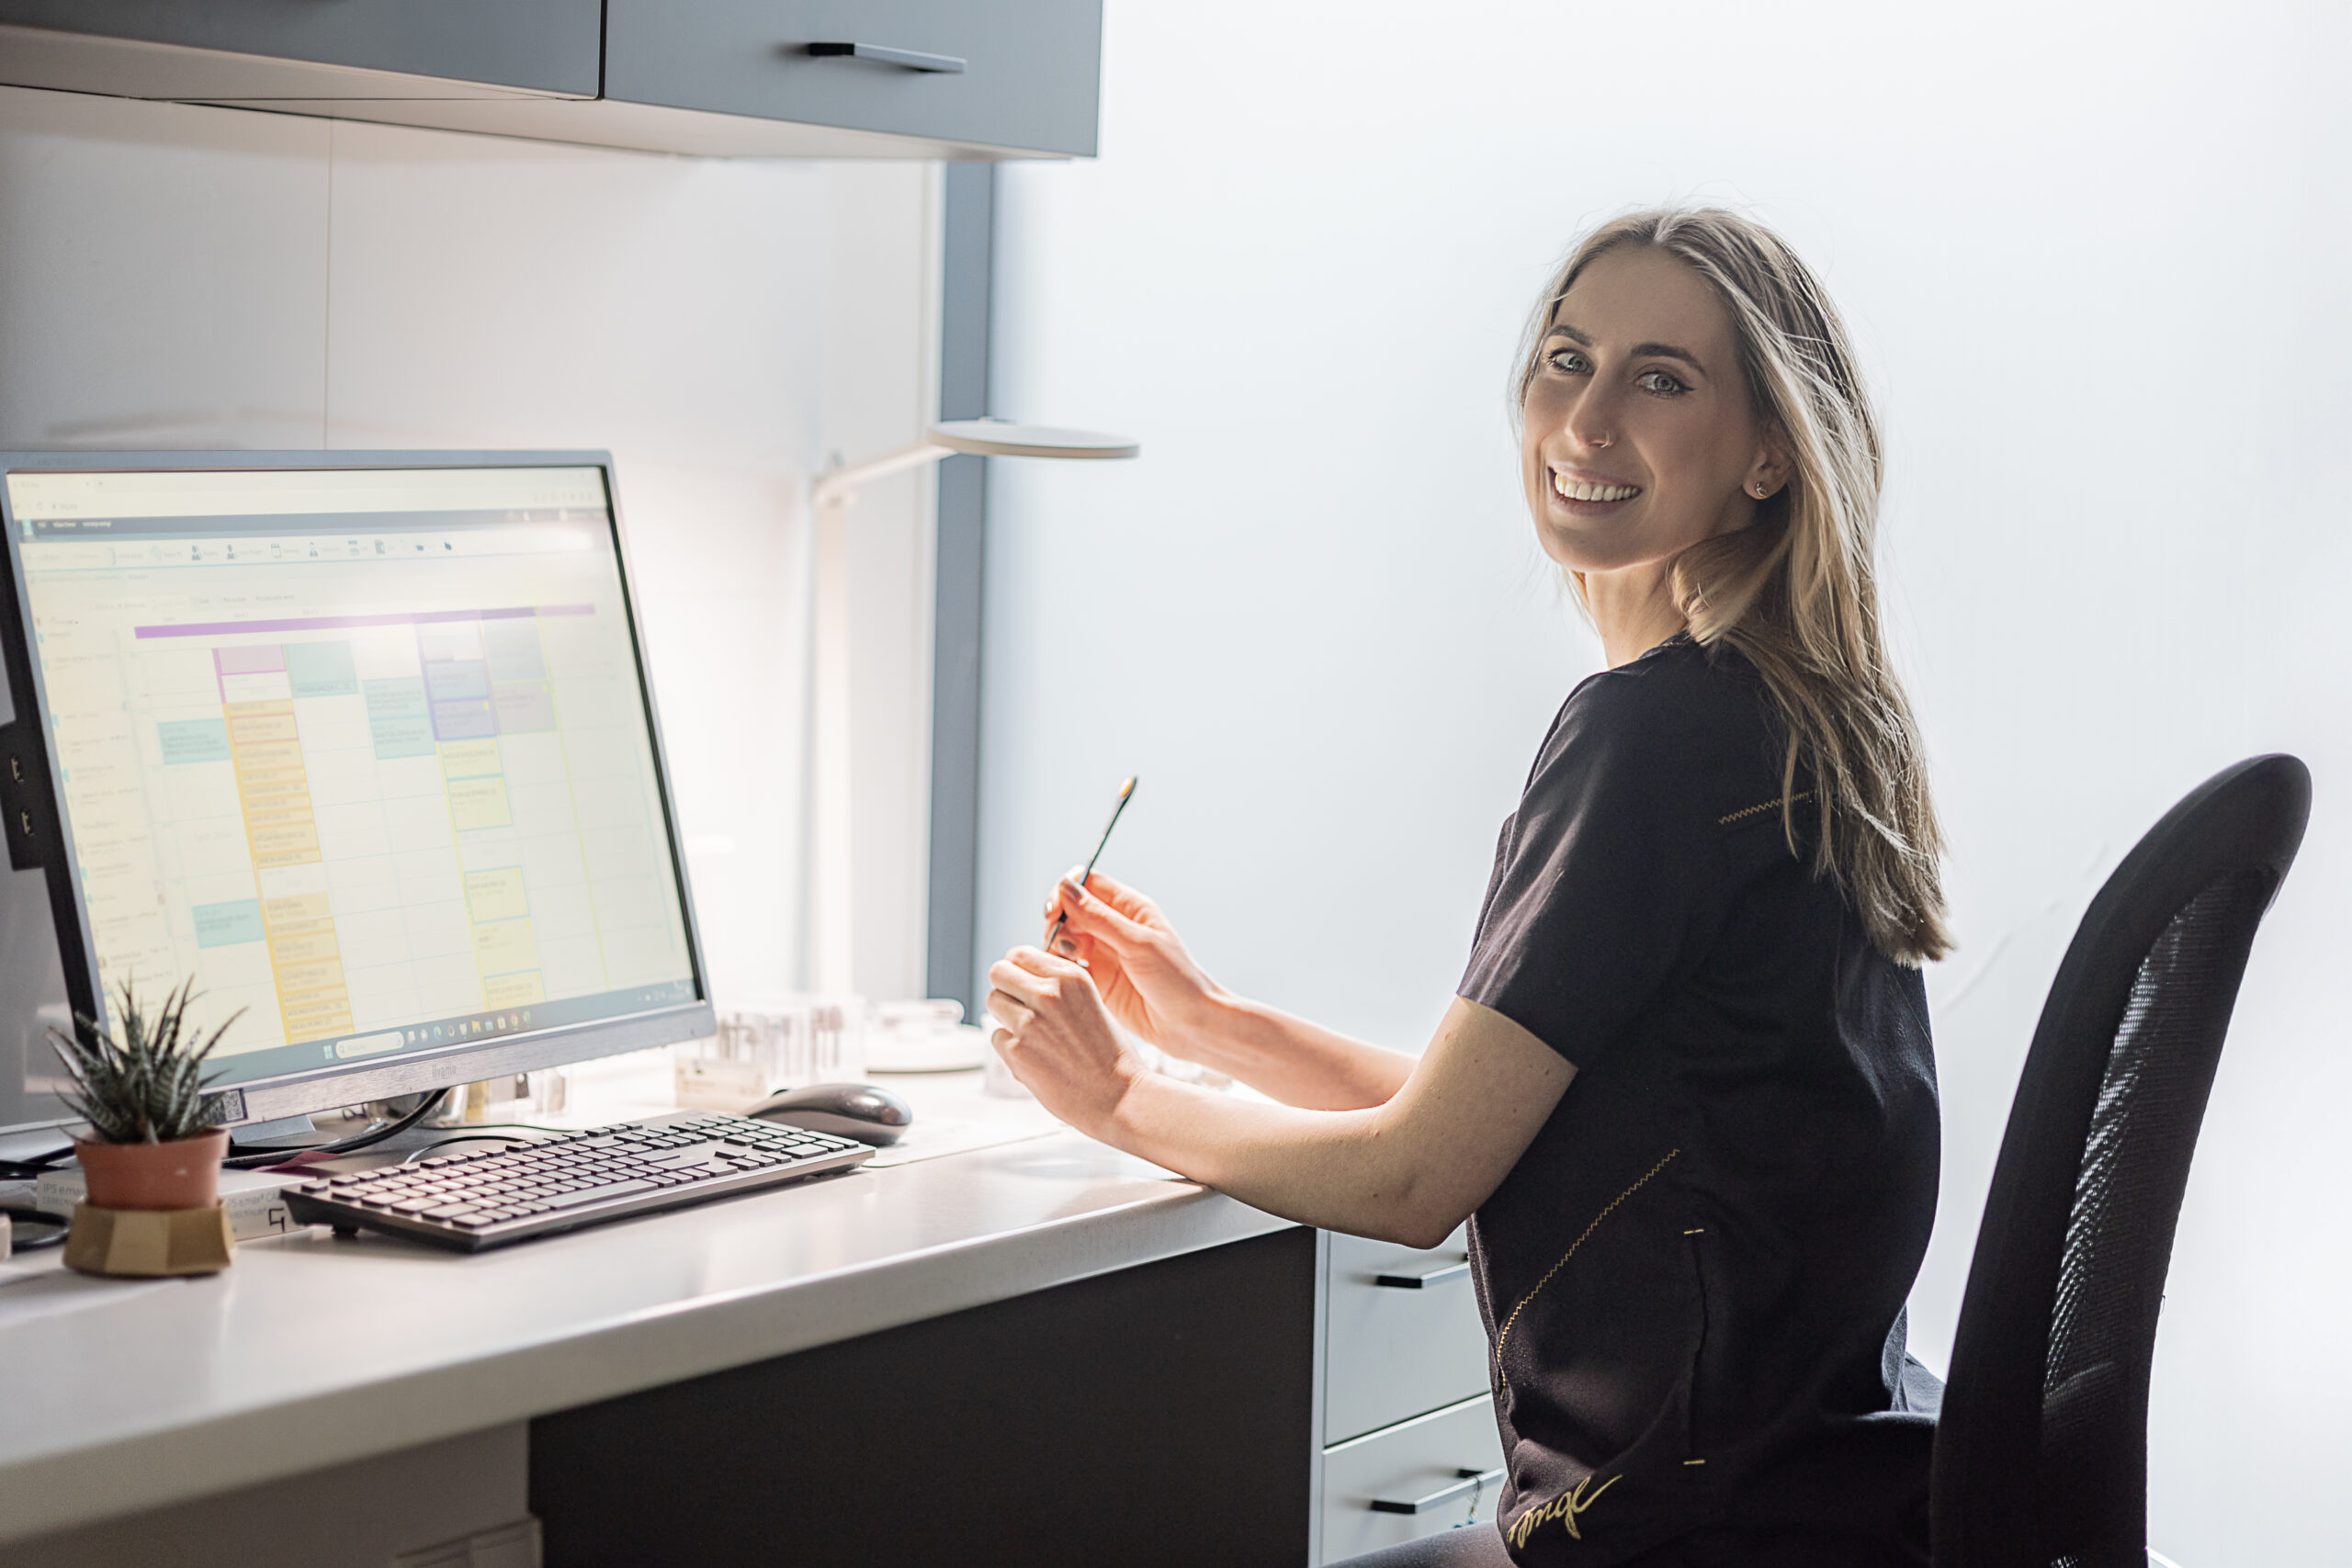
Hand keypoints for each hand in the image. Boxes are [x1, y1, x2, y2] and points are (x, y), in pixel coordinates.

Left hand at [986, 946, 1140, 1133]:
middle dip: (1005, 987)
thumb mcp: (1093, 1003)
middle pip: (998, 972)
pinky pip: (997, 1037)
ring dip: (1005, 1016)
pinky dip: (1009, 1047)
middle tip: (1016, 1004)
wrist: (1119, 1096)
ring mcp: (1030, 1023)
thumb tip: (1026, 981)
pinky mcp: (1017, 1051)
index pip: (1020, 954)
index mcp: (1071, 977)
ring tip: (1029, 1033)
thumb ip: (1060, 989)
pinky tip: (1034, 1057)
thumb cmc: (1112, 1056)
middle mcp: (1049, 994)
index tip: (1020, 980)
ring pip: (993, 1001)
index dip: (1017, 968)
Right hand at [1041, 872, 1224, 1057]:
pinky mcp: (1097, 981)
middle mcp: (1114, 928)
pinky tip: (1070, 977)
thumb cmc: (1176, 979)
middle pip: (1070, 911)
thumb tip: (1065, 888)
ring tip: (1073, 961)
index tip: (1054, 910)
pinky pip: (1068, 967)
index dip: (1065, 891)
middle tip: (1064, 942)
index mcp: (1130, 909)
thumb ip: (1099, 917)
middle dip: (1059, 923)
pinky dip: (1061, 969)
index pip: (1087, 883)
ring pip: (1065, 939)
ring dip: (1058, 946)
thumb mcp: (1138, 943)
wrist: (1190, 1024)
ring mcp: (1104, 955)